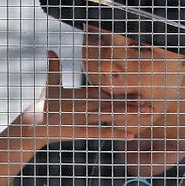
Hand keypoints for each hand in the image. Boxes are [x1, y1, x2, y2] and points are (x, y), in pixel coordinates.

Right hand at [16, 51, 150, 142]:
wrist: (33, 124)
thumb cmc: (43, 104)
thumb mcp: (50, 84)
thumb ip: (54, 68)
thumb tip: (50, 50)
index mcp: (81, 93)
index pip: (105, 90)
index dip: (123, 89)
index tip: (139, 86)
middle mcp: (85, 104)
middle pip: (113, 101)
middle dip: (132, 102)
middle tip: (151, 103)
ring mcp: (84, 119)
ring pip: (111, 115)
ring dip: (130, 114)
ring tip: (148, 113)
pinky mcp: (81, 132)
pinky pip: (103, 132)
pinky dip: (117, 133)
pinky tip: (132, 135)